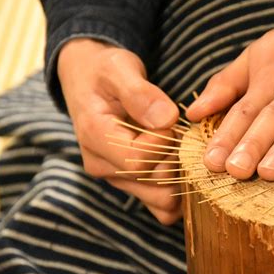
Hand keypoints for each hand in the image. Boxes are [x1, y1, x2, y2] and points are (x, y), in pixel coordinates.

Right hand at [58, 39, 180, 223]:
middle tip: (180, 132)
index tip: (168, 117)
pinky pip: (162, 204)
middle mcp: (103, 167)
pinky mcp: (132, 183)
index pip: (139, 161)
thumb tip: (166, 120)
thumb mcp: (119, 69)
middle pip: (155, 184)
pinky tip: (183, 163)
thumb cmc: (104, 71)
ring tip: (181, 144)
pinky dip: (179, 189)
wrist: (90, 80)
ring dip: (181, 174)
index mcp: (95, 139)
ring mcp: (117, 179)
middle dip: (177, 158)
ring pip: (163, 199)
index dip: (165, 141)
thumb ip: (140, 94)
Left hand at [187, 0, 273, 180]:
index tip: (209, 163)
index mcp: (269, 79)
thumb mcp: (259, 54)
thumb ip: (226, 83)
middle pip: (269, 118)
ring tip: (270, 171)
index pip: (243, 111)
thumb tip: (193, 112)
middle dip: (250, 145)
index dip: (225, 136)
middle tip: (234, 171)